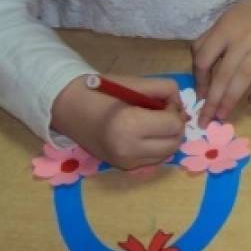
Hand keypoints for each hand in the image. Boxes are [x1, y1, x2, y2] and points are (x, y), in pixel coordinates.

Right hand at [51, 74, 184, 169]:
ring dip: (168, 138)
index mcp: (129, 125)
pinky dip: (157, 147)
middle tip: (162, 112)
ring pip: (168, 154)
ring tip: (153, 123)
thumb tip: (183, 110)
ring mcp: (125, 162)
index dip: (175, 110)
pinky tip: (145, 134)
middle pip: (175, 143)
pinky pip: (154, 159)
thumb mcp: (136, 83)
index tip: (163, 102)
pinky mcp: (123, 167)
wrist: (68, 108)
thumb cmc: (101, 90)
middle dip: (175, 126)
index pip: (174, 125)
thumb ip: (166, 91)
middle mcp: (128, 149)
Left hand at [192, 0, 250, 123]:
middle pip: (223, 74)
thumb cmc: (247, 18)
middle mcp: (243, 39)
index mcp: (225, 30)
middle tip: (206, 120)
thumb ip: (207, 45)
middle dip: (212, 100)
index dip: (199, 81)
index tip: (199, 97)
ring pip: (244, 78)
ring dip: (231, 100)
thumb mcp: (223, 23)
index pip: (204, 59)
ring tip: (222, 116)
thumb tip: (200, 82)